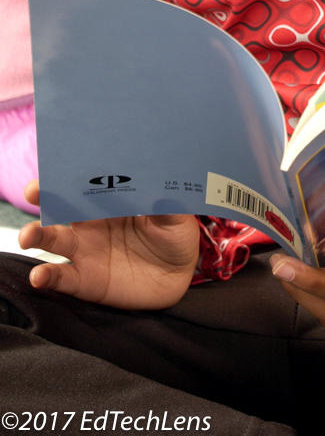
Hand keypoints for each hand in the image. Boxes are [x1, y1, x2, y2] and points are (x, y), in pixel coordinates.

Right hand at [18, 180, 199, 308]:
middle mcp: (91, 222)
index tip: (59, 164)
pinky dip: (46, 277)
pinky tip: (39, 277)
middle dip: (44, 196)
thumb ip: (167, 204)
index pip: (85, 181)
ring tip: (27, 236)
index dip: (71, 172)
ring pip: (52, 239)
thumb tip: (163, 187)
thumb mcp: (177, 216)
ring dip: (36, 234)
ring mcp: (85, 251)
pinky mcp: (85, 281)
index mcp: (110, 199)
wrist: (177, 275)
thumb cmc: (174, 235)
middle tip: (34, 191)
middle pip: (60, 205)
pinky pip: (60, 278)